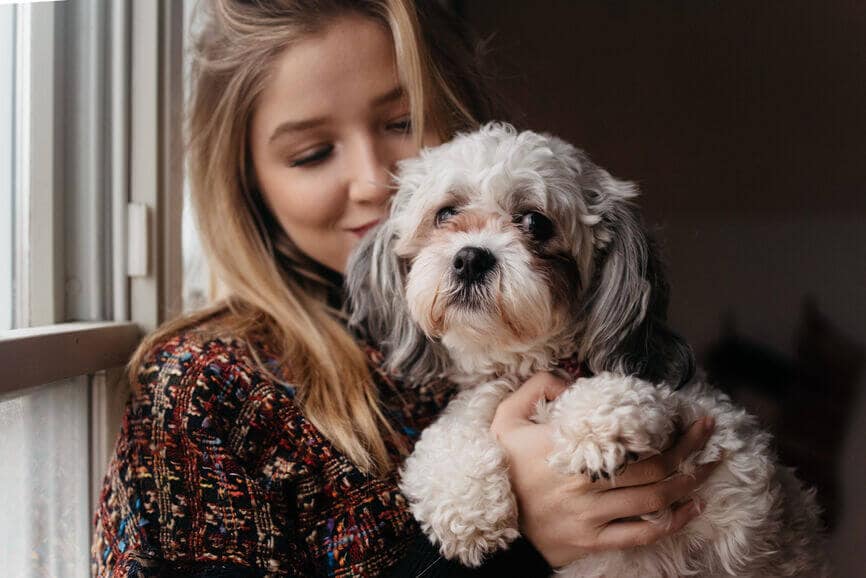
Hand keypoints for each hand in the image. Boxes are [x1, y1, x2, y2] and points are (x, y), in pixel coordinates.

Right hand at [490, 372, 720, 567]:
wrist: (491, 520)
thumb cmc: (502, 466)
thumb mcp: (505, 418)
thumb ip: (536, 387)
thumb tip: (571, 377)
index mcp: (567, 449)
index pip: (632, 439)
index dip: (670, 430)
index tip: (691, 416)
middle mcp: (585, 484)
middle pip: (653, 468)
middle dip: (690, 451)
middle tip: (711, 435)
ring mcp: (591, 516)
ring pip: (653, 501)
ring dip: (688, 484)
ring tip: (709, 467)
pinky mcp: (593, 540)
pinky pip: (641, 534)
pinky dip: (673, 522)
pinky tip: (692, 508)